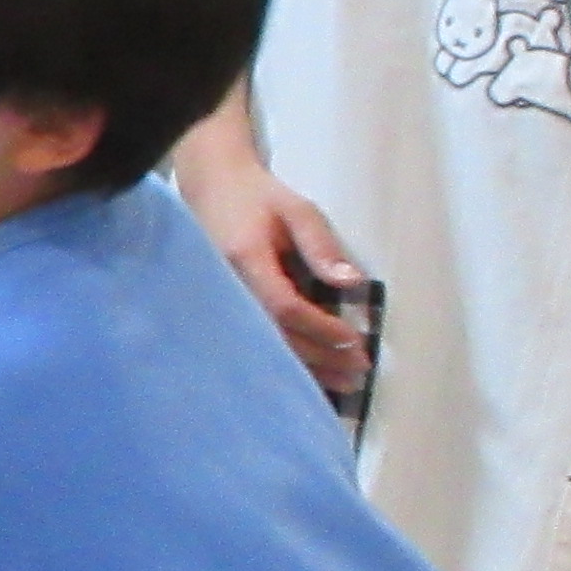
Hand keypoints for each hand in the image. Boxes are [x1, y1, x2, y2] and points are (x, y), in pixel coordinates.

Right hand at [178, 138, 370, 393]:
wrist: (212, 188)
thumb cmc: (255, 197)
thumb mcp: (297, 210)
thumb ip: (322, 246)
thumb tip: (352, 283)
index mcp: (245, 260)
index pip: (286, 307)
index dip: (322, 328)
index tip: (354, 339)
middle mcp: (229, 288)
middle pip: (276, 337)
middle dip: (321, 357)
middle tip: (357, 369)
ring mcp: (222, 302)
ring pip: (265, 347)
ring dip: (306, 367)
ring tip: (341, 382)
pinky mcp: (225, 310)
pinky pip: (256, 341)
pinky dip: (286, 360)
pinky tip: (309, 373)